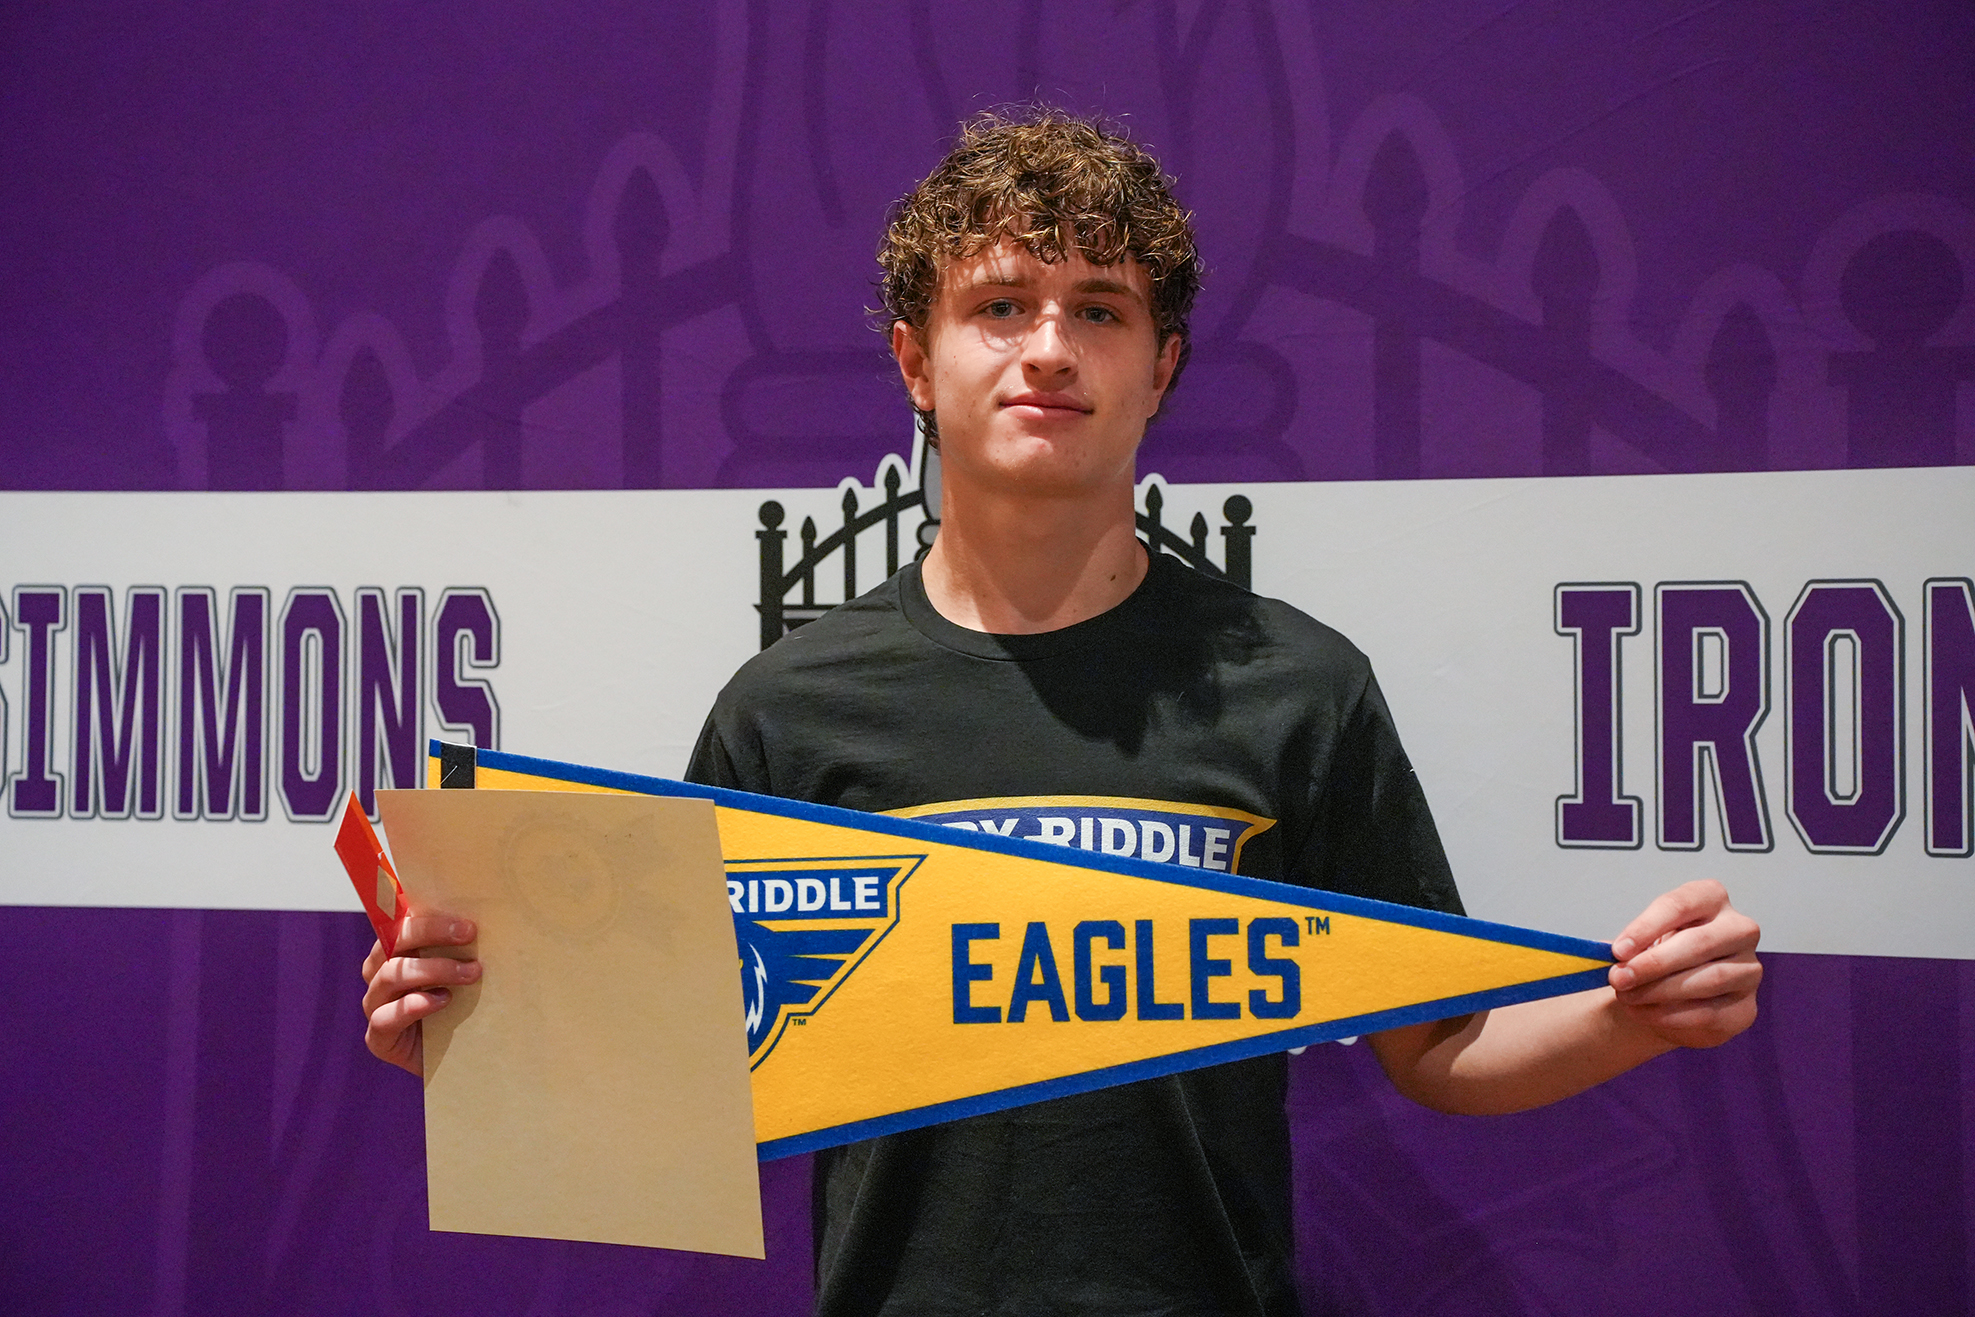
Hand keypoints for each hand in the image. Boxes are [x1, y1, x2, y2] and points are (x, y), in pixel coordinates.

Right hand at [361, 914, 479, 1075]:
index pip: (399, 923)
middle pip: (390, 944)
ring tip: (470, 972)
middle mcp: (381, 976)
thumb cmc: (468, 1009)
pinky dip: (413, 1006)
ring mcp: (377, 1007)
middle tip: (469, 933)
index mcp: (398, 953)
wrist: (467, 1062)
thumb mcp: (468, 973)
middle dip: (430, 933)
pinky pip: (384, 1018)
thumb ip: (466, 947)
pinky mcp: (379, 1039)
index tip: (464, 916)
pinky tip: (442, 1000)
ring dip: (431, 969)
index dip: (426, 916)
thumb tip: (494, 916)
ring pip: (389, 976)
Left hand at [1608, 880, 1760, 1048]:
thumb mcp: (1642, 940)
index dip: (1646, 927)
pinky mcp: (1746, 1008)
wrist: (1669, 993)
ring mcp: (1749, 970)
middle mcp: (1739, 930)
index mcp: (1711, 898)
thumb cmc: (1657, 955)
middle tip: (1618, 977)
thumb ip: (1632, 945)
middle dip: (1653, 963)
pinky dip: (1671, 1015)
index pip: (1680, 904)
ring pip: (1708, 979)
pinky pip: (1710, 1013)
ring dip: (1660, 991)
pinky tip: (1644, 1013)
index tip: (1618, 950)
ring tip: (1626, 996)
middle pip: (1699, 942)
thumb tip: (1616, 958)